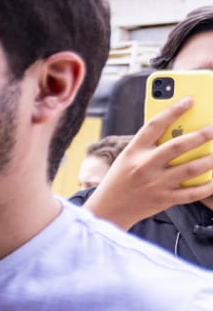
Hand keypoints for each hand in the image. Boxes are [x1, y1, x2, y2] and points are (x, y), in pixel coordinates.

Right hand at [86, 99, 212, 229]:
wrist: (108, 209)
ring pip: (190, 168)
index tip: (189, 100)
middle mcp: (145, 166)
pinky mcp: (164, 199)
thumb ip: (149, 147)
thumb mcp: (128, 158)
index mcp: (134, 151)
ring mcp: (156, 184)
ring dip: (209, 159)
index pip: (154, 125)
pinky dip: (207, 186)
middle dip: (201, 135)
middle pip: (178, 146)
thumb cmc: (121, 180)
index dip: (173, 111)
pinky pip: (192, 193)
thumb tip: (182, 134)